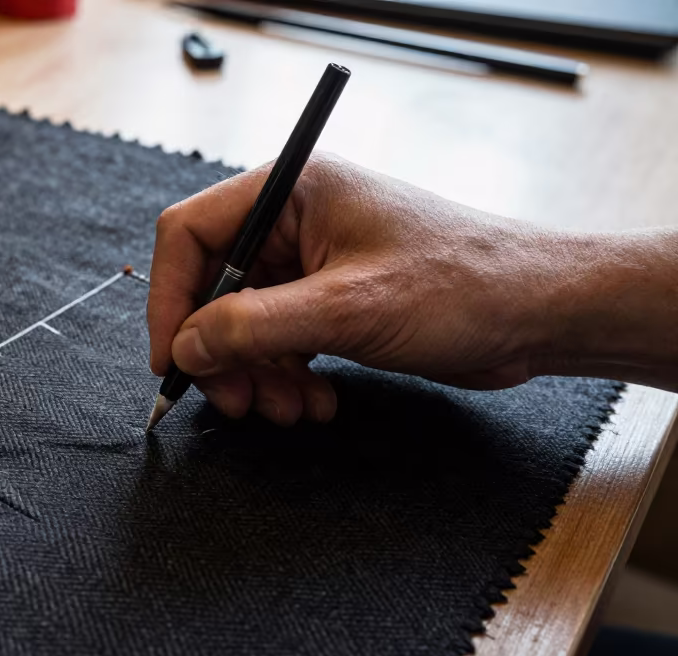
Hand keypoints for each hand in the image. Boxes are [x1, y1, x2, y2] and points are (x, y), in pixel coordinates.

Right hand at [147, 154, 670, 425]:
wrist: (541, 314)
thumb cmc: (465, 285)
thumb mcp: (347, 309)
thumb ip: (253, 326)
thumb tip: (184, 345)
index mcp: (294, 190)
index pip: (192, 234)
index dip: (170, 297)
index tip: (172, 356)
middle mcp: (296, 220)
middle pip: (213, 287)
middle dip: (219, 351)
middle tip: (234, 400)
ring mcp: (314, 263)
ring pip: (243, 324)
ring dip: (256, 375)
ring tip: (287, 410)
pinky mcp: (333, 302)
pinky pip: (279, 343)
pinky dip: (286, 378)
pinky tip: (316, 403)